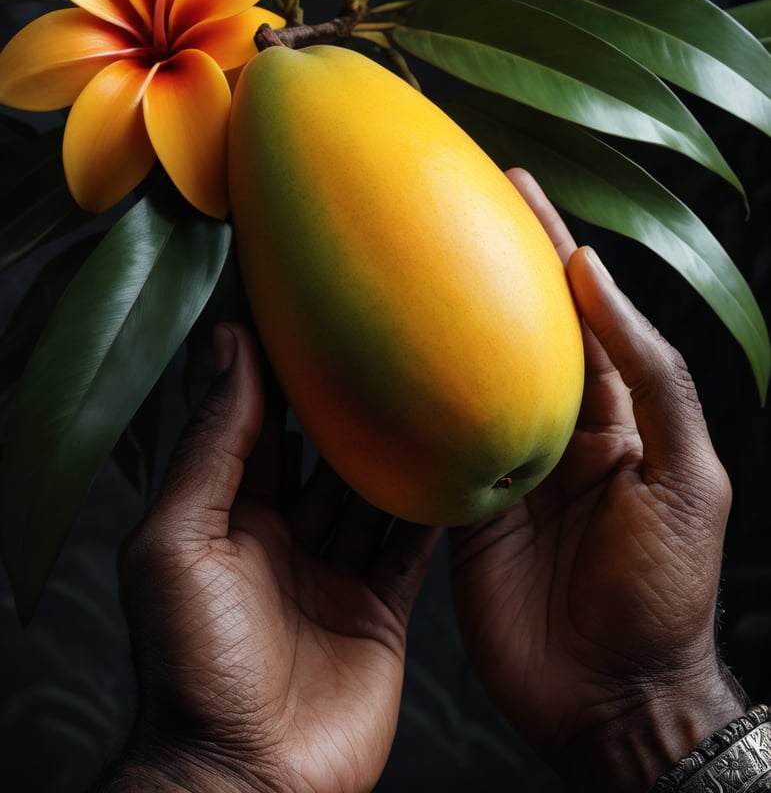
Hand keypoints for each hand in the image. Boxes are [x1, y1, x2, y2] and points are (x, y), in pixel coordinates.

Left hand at [102, 324, 439, 792]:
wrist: (249, 778)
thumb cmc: (194, 664)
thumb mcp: (180, 541)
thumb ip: (212, 447)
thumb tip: (228, 349)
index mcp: (226, 516)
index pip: (254, 422)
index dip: (277, 369)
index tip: (304, 308)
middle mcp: (281, 537)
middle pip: (320, 451)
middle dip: (346, 400)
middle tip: (381, 334)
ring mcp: (334, 571)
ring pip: (371, 491)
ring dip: (395, 446)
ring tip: (430, 382)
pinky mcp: (380, 607)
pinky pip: (411, 544)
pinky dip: (430, 506)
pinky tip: (455, 459)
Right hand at [449, 169, 748, 791]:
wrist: (612, 699)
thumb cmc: (665, 591)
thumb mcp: (685, 475)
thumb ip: (648, 374)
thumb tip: (594, 277)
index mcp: (612, 411)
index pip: (575, 309)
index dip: (547, 244)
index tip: (514, 186)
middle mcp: (552, 426)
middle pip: (510, 330)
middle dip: (481, 264)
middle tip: (441, 199)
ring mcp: (501, 465)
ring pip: (460, 378)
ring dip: (432, 323)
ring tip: (394, 260)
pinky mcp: (459, 508)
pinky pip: (424, 443)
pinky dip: (398, 402)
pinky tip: (368, 360)